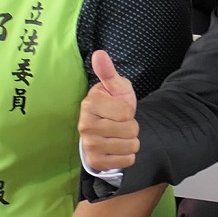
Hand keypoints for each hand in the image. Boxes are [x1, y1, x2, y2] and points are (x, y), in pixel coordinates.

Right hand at [78, 49, 138, 173]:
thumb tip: (100, 54)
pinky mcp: (96, 162)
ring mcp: (89, 146)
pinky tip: (118, 148)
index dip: (129, 111)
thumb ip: (108, 72)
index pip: (127, 113)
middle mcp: (85, 126)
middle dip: (132, 126)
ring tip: (120, 135)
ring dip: (131, 141)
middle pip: (130, 130)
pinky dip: (128, 156)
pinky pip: (127, 161)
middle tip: (120, 123)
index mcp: (90, 105)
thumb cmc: (113, 104)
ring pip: (131, 147)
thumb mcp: (116, 87)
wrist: (106, 129)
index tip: (119, 109)